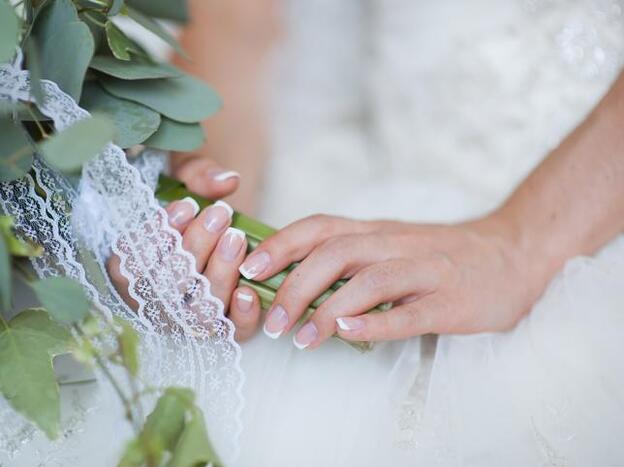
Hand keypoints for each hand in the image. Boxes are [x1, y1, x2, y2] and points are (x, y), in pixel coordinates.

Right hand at [108, 160, 260, 340]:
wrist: (215, 230)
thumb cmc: (188, 205)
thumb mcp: (182, 178)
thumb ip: (196, 173)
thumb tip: (227, 181)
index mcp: (129, 270)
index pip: (130, 264)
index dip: (156, 238)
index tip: (186, 205)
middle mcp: (154, 303)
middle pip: (166, 287)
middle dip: (195, 247)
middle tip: (220, 214)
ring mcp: (187, 319)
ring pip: (197, 311)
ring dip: (218, 274)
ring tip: (236, 236)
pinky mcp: (221, 328)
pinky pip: (229, 333)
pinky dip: (240, 316)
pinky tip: (248, 290)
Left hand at [239, 214, 546, 348]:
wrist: (512, 253)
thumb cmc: (441, 254)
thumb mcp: (392, 244)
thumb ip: (352, 257)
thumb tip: (295, 278)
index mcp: (377, 231)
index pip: (320, 227)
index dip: (281, 244)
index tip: (248, 268)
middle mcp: (396, 244)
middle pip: (336, 254)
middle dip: (295, 286)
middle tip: (272, 322)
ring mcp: (425, 271)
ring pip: (369, 281)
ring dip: (327, 310)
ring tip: (302, 339)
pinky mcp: (450, 301)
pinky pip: (408, 312)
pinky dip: (374, 324)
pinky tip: (347, 334)